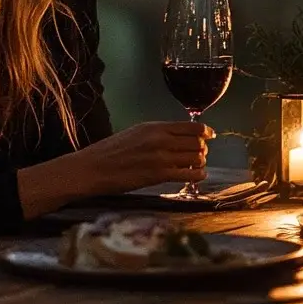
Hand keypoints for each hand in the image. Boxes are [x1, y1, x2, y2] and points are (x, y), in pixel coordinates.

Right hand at [75, 121, 213, 194]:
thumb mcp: (136, 132)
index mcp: (155, 127)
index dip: (205, 132)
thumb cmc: (111, 151)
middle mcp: (161, 139)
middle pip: (197, 142)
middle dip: (202, 149)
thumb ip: (158, 133)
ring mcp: (161, 157)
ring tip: (197, 166)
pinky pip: (188, 174)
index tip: (210, 135)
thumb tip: (178, 136)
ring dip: (200, 162)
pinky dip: (197, 175)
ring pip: (195, 158)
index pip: (192, 127)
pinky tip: (198, 176)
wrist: (92, 168)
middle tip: (200, 154)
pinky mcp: (158, 175)